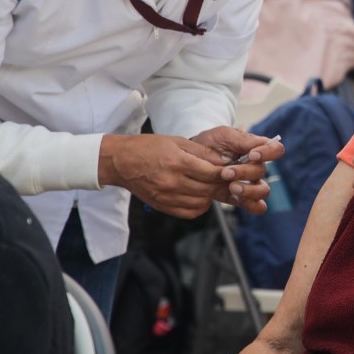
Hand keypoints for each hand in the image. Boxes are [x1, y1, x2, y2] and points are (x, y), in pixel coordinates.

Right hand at [99, 133, 231, 217]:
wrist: (121, 161)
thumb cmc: (149, 147)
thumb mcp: (177, 141)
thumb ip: (202, 152)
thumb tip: (224, 160)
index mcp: (178, 162)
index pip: (211, 172)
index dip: (226, 172)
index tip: (232, 169)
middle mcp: (172, 182)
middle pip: (208, 188)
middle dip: (221, 183)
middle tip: (227, 178)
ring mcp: (167, 196)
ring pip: (201, 202)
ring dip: (211, 195)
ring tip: (212, 185)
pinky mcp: (162, 206)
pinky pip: (189, 212)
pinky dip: (199, 206)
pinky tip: (200, 196)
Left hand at [192, 126, 283, 213]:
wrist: (191, 159)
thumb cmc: (210, 143)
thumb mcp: (224, 135)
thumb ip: (242, 139)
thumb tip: (261, 144)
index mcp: (256, 149)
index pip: (276, 150)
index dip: (269, 153)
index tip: (252, 154)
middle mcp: (255, 167)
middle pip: (262, 172)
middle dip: (245, 172)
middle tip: (226, 173)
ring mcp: (249, 183)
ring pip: (263, 191)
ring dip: (249, 190)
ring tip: (231, 187)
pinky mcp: (240, 197)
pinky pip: (256, 206)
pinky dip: (252, 205)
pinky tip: (239, 199)